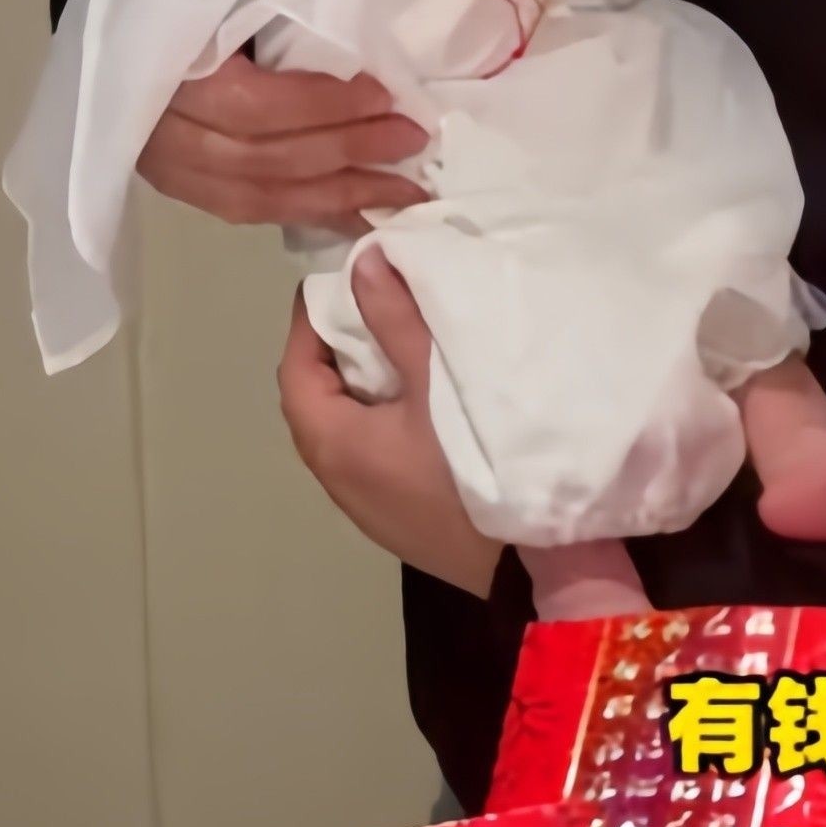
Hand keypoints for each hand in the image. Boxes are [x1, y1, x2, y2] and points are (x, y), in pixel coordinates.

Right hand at [136, 50, 429, 229]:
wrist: (116, 15)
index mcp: (166, 66)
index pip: (254, 104)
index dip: (322, 105)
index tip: (384, 93)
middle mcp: (160, 128)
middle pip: (263, 156)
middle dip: (346, 151)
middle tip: (412, 139)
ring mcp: (164, 164)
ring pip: (258, 196)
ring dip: (337, 197)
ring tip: (403, 192)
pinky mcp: (177, 186)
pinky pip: (247, 212)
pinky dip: (307, 214)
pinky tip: (358, 215)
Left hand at [278, 255, 497, 594]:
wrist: (530, 564)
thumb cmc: (473, 461)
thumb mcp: (437, 380)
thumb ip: (397, 320)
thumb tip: (364, 263)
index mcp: (332, 443)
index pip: (295, 372)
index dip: (309, 323)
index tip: (338, 284)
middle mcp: (336, 480)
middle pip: (318, 403)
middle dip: (339, 352)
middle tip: (375, 308)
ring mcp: (367, 508)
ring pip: (347, 432)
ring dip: (365, 390)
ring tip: (402, 350)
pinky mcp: (399, 522)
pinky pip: (374, 458)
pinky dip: (385, 422)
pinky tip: (426, 407)